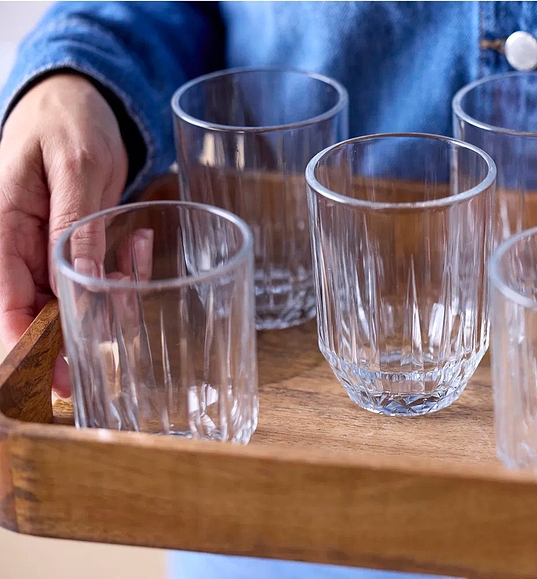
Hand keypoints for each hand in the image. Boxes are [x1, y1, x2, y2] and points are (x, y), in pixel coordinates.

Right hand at [0, 73, 127, 396]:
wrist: (80, 99)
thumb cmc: (68, 119)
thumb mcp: (78, 165)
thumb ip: (75, 222)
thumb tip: (80, 279)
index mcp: (0, 226)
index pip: (4, 301)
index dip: (23, 345)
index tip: (48, 381)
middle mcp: (17, 247)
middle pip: (35, 313)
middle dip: (73, 337)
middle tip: (112, 345)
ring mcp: (43, 251)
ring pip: (68, 302)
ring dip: (107, 299)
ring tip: (134, 251)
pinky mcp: (71, 248)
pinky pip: (91, 280)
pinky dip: (118, 276)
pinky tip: (137, 245)